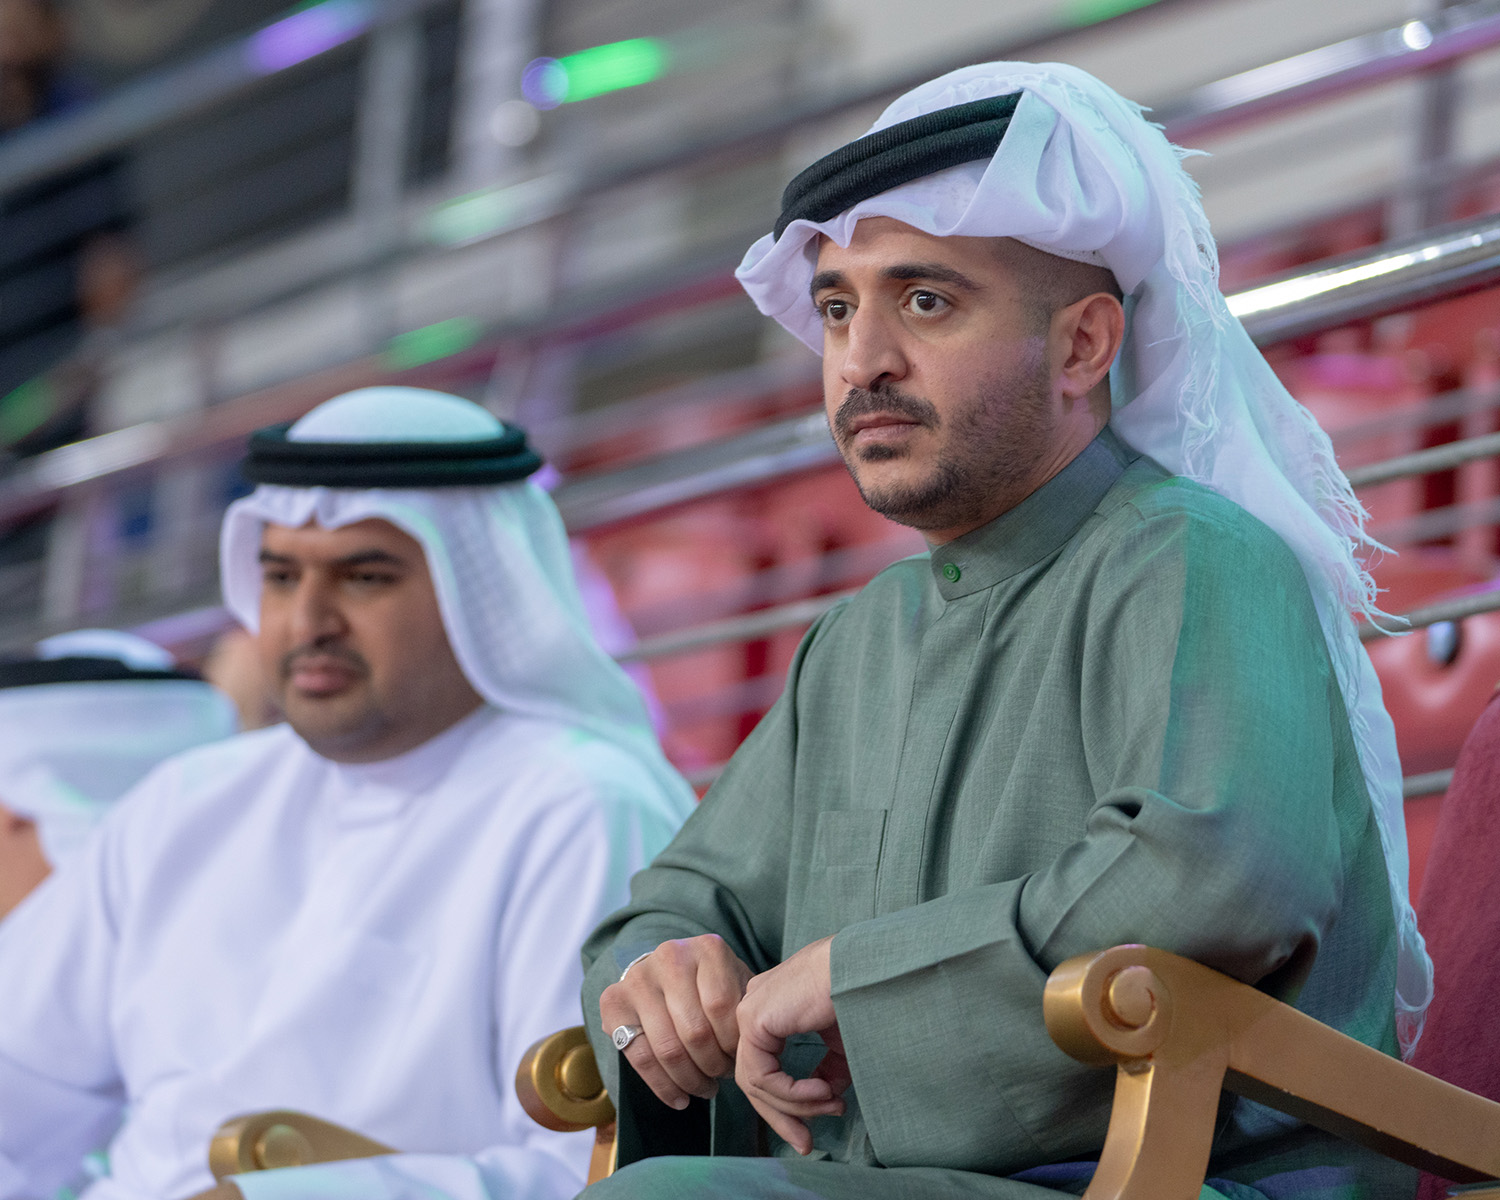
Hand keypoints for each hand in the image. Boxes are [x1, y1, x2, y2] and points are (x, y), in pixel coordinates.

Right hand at [598, 934, 752, 1109]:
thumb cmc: (711, 986)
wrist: (667, 972)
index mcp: (707, 949)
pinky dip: (663, 1086)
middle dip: (714, 1066)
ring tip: (705, 1089)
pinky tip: (680, 1098)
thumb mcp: (736, 986)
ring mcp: (638, 978)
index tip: (742, 1060)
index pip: (723, 1007)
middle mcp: (669, 956)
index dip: (735, 1043)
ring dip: (691, 1079)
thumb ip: (744, 1009)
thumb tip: (753, 1052)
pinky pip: (640, 1058)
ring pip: (668, 1048)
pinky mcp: (613, 1002)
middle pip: (695, 1031)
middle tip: (722, 1078)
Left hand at [734, 936, 849, 1154]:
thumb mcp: (840, 1038)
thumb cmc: (857, 992)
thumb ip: (828, 1067)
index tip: (810, 1131)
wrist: (863, 967)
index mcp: (771, 1007)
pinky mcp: (753, 1020)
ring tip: (832, 1105)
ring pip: (757, 1084)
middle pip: (754, 1080)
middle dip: (783, 1116)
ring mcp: (749, 1011)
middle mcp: (753, 1007)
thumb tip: (826, 1096)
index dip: (786, 1104)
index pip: (763, 1067)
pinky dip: (793, 1094)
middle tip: (807, 1143)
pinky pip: (762, 1077)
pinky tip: (824, 1091)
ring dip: (797, 1106)